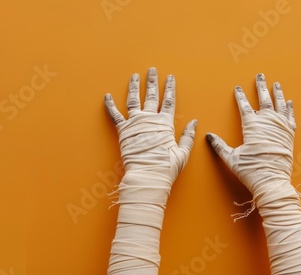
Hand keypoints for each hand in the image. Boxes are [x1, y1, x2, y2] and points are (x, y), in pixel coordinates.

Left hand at [105, 68, 196, 274]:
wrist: (147, 177)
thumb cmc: (166, 168)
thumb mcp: (182, 153)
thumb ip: (188, 136)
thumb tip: (194, 122)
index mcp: (164, 124)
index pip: (168, 101)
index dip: (169, 88)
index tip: (170, 77)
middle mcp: (149, 120)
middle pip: (151, 96)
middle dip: (152, 81)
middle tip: (152, 70)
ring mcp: (134, 124)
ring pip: (133, 100)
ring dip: (134, 87)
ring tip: (134, 76)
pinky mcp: (122, 132)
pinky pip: (114, 116)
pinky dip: (109, 105)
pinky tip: (106, 96)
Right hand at [206, 73, 296, 210]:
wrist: (272, 181)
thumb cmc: (250, 170)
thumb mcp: (231, 158)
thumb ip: (219, 145)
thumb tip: (208, 136)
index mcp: (252, 126)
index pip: (244, 106)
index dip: (240, 96)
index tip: (238, 88)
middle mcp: (268, 123)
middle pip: (264, 99)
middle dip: (261, 86)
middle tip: (260, 75)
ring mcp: (281, 127)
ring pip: (279, 105)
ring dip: (277, 93)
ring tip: (275, 84)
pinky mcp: (290, 135)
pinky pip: (290, 117)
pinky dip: (289, 109)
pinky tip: (289, 102)